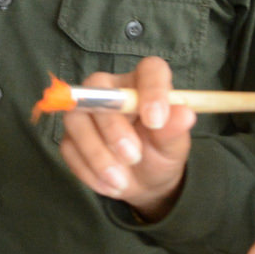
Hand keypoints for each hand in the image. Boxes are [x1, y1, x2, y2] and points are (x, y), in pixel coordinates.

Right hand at [57, 57, 194, 219]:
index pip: (149, 70)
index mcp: (145, 82)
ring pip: (76, 119)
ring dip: (96, 153)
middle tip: (133, 157)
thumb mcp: (173, 147)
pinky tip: (109, 183)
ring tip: (121, 181)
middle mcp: (112, 88)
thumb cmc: (161, 154)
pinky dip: (88, 170)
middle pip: (99, 89)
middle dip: (113, 127)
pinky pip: (69, 147)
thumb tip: (185, 114)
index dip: (152, 89)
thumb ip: (175, 131)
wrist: (143, 181)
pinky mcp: (70, 135)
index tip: (156, 120)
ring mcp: (86, 110)